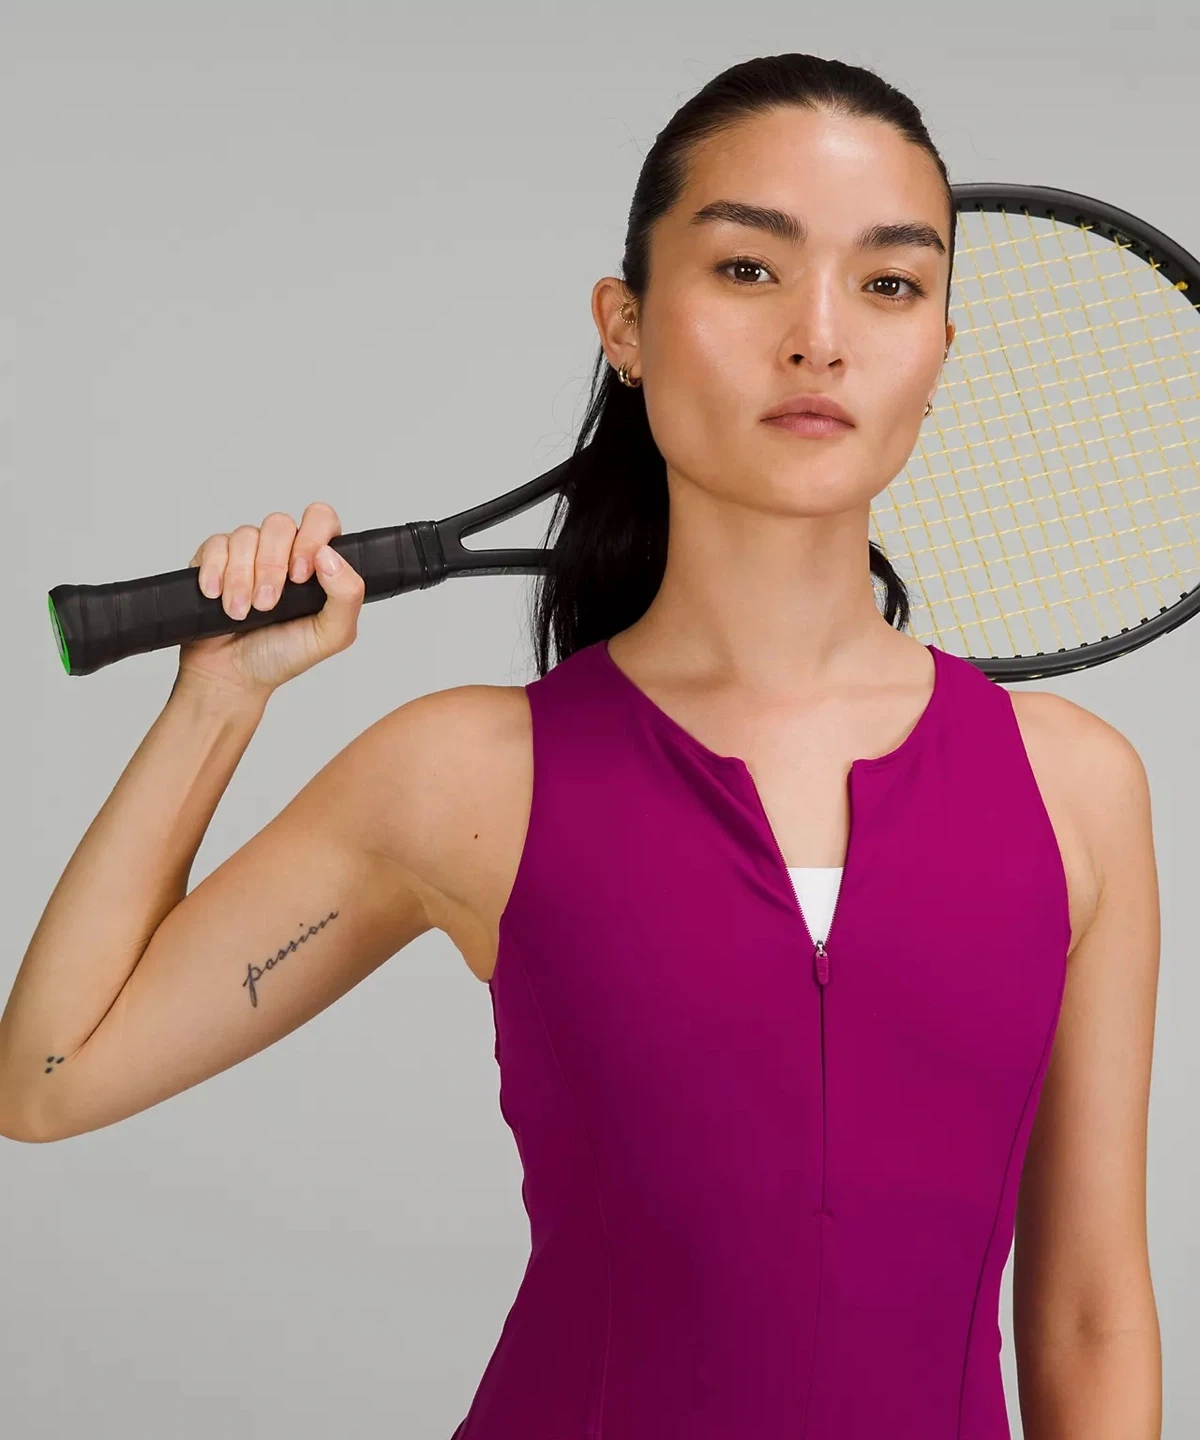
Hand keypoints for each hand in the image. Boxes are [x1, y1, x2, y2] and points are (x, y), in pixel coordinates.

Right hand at [176, 503, 364, 698]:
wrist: (233, 676)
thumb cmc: (283, 655)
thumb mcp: (331, 635)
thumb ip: (347, 596)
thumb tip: (330, 556)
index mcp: (318, 563)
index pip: (321, 520)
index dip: (310, 538)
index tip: (300, 576)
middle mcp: (284, 551)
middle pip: (280, 524)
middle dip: (271, 566)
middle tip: (266, 604)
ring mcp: (249, 552)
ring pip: (246, 535)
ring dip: (241, 578)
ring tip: (240, 612)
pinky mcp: (216, 558)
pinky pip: (215, 545)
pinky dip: (215, 572)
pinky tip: (216, 596)